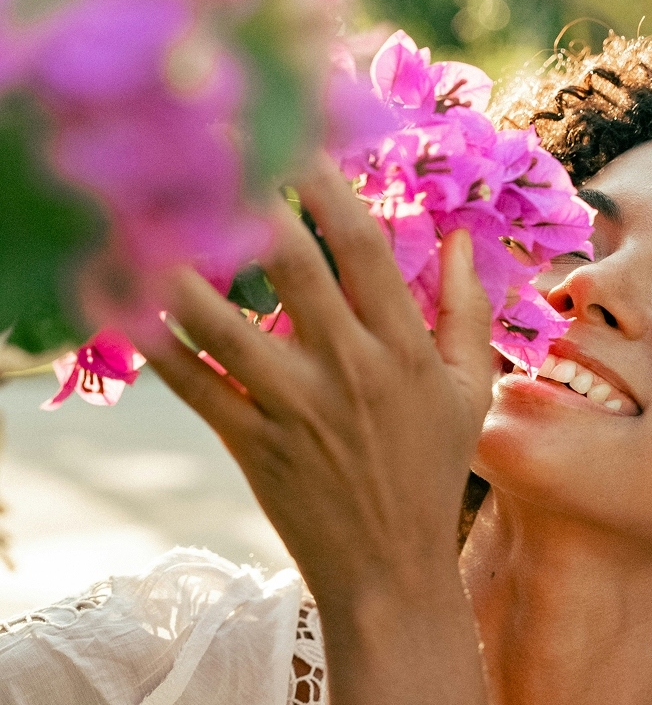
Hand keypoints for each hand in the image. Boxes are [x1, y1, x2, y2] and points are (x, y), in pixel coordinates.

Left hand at [120, 155, 498, 704]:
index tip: (299, 134)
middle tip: (211, 144)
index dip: (328, 186)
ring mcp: (294, 408)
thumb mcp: (470, 391)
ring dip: (180, 264)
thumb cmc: (433, 471)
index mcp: (402, 352)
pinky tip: (127, 297)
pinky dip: (158, 342)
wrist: (390, 570)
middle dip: (249, 199)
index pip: (363, 249)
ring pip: (223, 325)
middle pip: (289, 268)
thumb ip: (467, 311)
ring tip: (146, 208)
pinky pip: (196, 385)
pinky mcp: (252, 443)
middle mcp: (346, 371)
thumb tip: (463, 238)